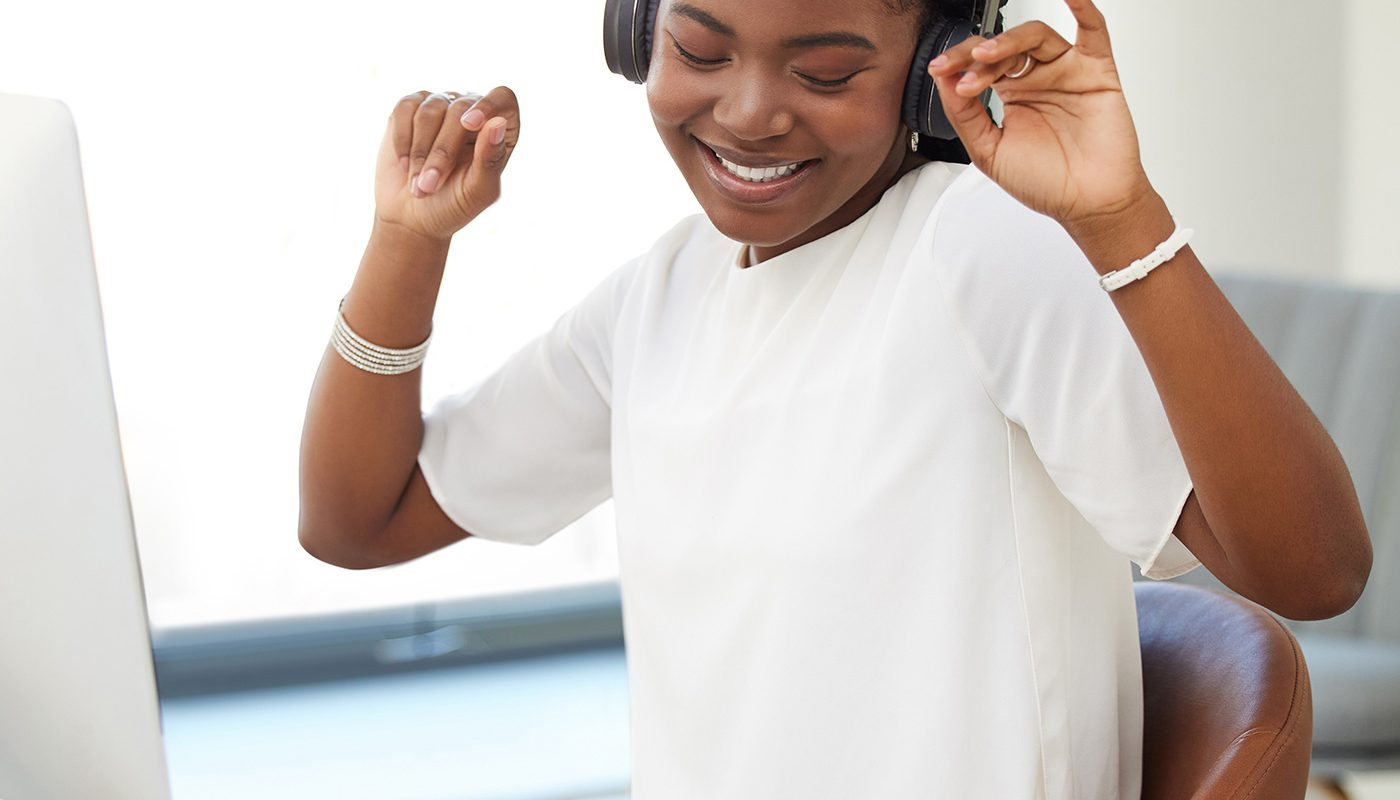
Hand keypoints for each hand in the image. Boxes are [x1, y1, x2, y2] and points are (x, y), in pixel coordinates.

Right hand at [373, 86, 520, 242]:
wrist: (412, 217)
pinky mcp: (410, 107)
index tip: (469, 124)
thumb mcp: (477, 192)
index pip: (503, 98)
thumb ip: (491, 160)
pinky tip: (405, 165)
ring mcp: (440, 105)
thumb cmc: (453, 206)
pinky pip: (405, 108)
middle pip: (460, 109)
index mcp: (499, 130)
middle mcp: (472, 110)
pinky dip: (403, 140)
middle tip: (430, 184)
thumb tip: (497, 122)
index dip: (488, 105)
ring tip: (419, 184)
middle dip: (442, 150)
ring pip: (430, 110)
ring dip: (420, 152)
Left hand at [926, 0, 1153, 227]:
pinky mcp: (1096, 72)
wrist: (1087, 204)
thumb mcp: (989, 151)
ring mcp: (1066, 72)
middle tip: (962, 70)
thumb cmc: (1046, 182)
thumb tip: (945, 81)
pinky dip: (1083, 9)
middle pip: (1005, 46)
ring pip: (1036, 37)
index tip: (940, 70)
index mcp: (1012, 95)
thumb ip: (965, 116)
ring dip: (1008, 41)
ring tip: (987, 55)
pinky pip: (1092, 32)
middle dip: (977, 56)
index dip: (959, 63)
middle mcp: (1038, 78)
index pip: (981, 64)